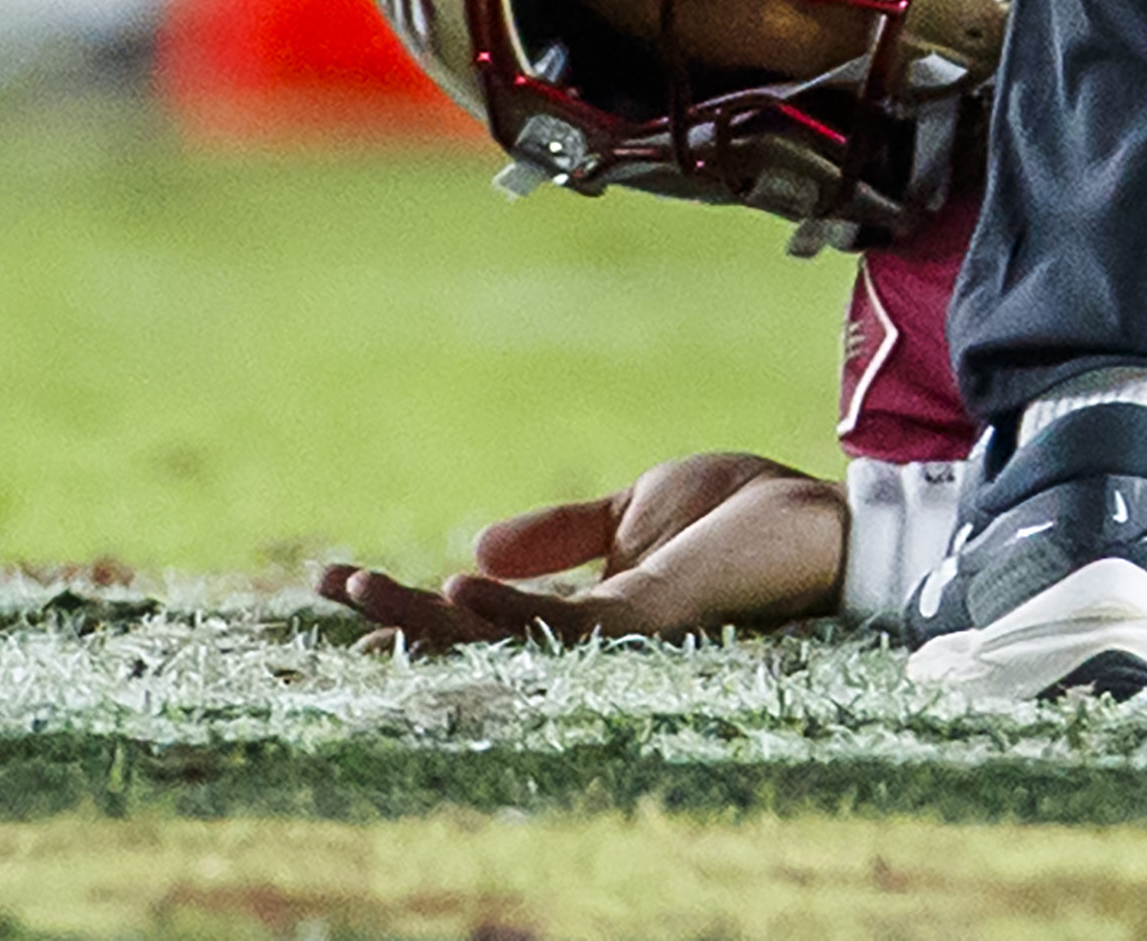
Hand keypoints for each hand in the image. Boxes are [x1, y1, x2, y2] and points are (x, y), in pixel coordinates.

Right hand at [315, 452, 847, 648]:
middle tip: (323, 586)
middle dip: (396, 616)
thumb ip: (563, 532)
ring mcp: (618, 630)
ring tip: (360, 591)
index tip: (346, 587)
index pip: (485, 614)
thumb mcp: (638, 506)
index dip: (417, 607)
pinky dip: (508, 609)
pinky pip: (565, 626)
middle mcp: (594, 626)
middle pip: (475, 635)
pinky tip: (457, 587)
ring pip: (503, 639)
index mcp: (588, 599)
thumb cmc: (750, 512)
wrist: (822, 514)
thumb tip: (473, 547)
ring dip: (427, 617)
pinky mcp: (651, 618)